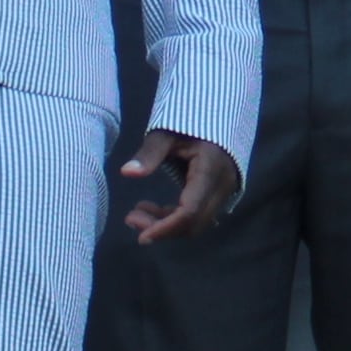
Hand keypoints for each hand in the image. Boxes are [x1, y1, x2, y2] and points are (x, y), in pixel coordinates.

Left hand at [121, 127, 239, 242]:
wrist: (214, 114)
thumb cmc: (188, 121)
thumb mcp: (166, 133)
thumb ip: (149, 154)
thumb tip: (127, 172)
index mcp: (211, 170)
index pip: (190, 210)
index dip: (166, 227)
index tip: (141, 236)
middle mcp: (222, 186)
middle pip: (193, 223)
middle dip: (162, 229)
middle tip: (131, 218)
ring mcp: (223, 192)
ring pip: (196, 222)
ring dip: (166, 225)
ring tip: (136, 213)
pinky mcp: (217, 194)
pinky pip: (197, 215)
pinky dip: (174, 218)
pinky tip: (153, 209)